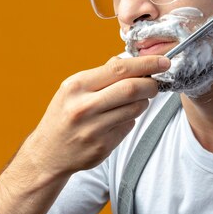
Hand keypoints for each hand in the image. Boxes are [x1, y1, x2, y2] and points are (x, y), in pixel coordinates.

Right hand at [25, 55, 170, 175]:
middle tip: (156, 83)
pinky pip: (129, 125)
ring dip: (143, 101)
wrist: (48, 153)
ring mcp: (94, 129)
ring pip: (136, 108)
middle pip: (132, 88)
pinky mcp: (103, 146)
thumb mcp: (73, 89)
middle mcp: (84, 107)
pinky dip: (131, 118)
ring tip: (134, 100)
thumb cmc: (65, 114)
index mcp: (76, 86)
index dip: (146, 63)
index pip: (119, 68)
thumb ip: (102, 74)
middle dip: (151, 84)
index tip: (163, 62)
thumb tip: (130, 60)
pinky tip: (118, 119)